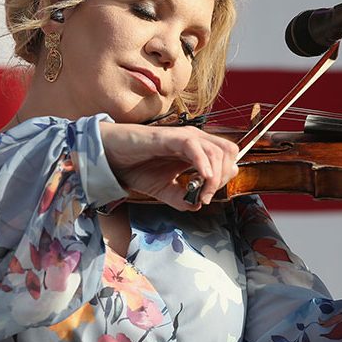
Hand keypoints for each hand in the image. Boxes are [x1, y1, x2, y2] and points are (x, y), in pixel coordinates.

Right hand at [99, 122, 238, 210]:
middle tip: (205, 196)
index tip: (207, 197)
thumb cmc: (137, 167)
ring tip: (200, 194)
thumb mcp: (164, 190)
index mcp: (198, 150)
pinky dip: (202, 162)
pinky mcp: (170, 136)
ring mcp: (184, 136)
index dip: (224, 178)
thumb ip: (181, 199)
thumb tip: (197, 206)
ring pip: (216, 150)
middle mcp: (195, 140)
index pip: (227, 158)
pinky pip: (194, 145)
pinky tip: (200, 177)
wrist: (112, 157)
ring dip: (213, 176)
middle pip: (229, 152)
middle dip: (223, 177)